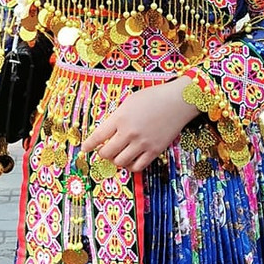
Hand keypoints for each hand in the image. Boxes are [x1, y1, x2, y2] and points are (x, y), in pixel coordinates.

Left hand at [79, 79, 198, 172]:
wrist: (178, 101)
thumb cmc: (154, 97)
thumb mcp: (129, 102)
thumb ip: (117, 117)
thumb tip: (108, 132)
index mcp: (121, 118)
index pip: (98, 136)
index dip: (88, 145)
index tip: (85, 148)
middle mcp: (129, 133)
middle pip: (107, 153)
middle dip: (102, 153)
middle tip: (103, 150)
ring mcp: (142, 144)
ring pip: (120, 162)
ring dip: (116, 160)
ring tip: (118, 154)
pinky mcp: (154, 151)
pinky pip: (137, 167)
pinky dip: (130, 166)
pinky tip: (130, 160)